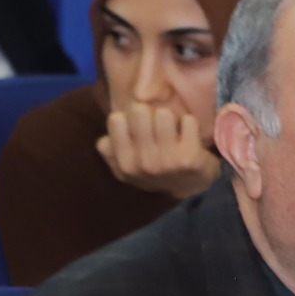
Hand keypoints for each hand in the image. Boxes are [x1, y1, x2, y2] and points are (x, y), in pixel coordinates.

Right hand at [98, 104, 221, 199]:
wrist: (189, 185)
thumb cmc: (154, 166)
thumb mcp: (127, 162)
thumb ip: (111, 149)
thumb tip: (104, 140)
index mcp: (125, 163)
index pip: (116, 119)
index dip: (128, 117)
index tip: (139, 126)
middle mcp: (143, 164)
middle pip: (139, 110)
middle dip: (149, 112)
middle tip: (157, 126)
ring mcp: (167, 162)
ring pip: (164, 114)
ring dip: (170, 118)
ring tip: (173, 130)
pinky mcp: (190, 158)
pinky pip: (188, 121)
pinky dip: (189, 124)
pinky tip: (188, 135)